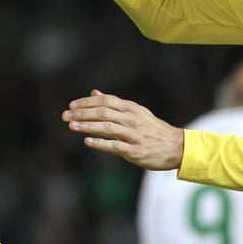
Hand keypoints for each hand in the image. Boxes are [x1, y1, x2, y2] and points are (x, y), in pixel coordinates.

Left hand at [63, 90, 183, 168]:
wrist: (177, 147)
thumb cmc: (152, 130)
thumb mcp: (136, 112)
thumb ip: (114, 104)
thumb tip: (94, 92)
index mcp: (131, 109)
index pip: (106, 101)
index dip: (87, 102)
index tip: (71, 105)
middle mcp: (132, 119)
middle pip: (103, 112)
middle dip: (82, 113)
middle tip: (65, 115)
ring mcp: (134, 135)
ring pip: (107, 127)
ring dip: (88, 126)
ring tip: (71, 126)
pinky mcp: (135, 151)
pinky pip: (115, 146)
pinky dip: (101, 143)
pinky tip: (88, 141)